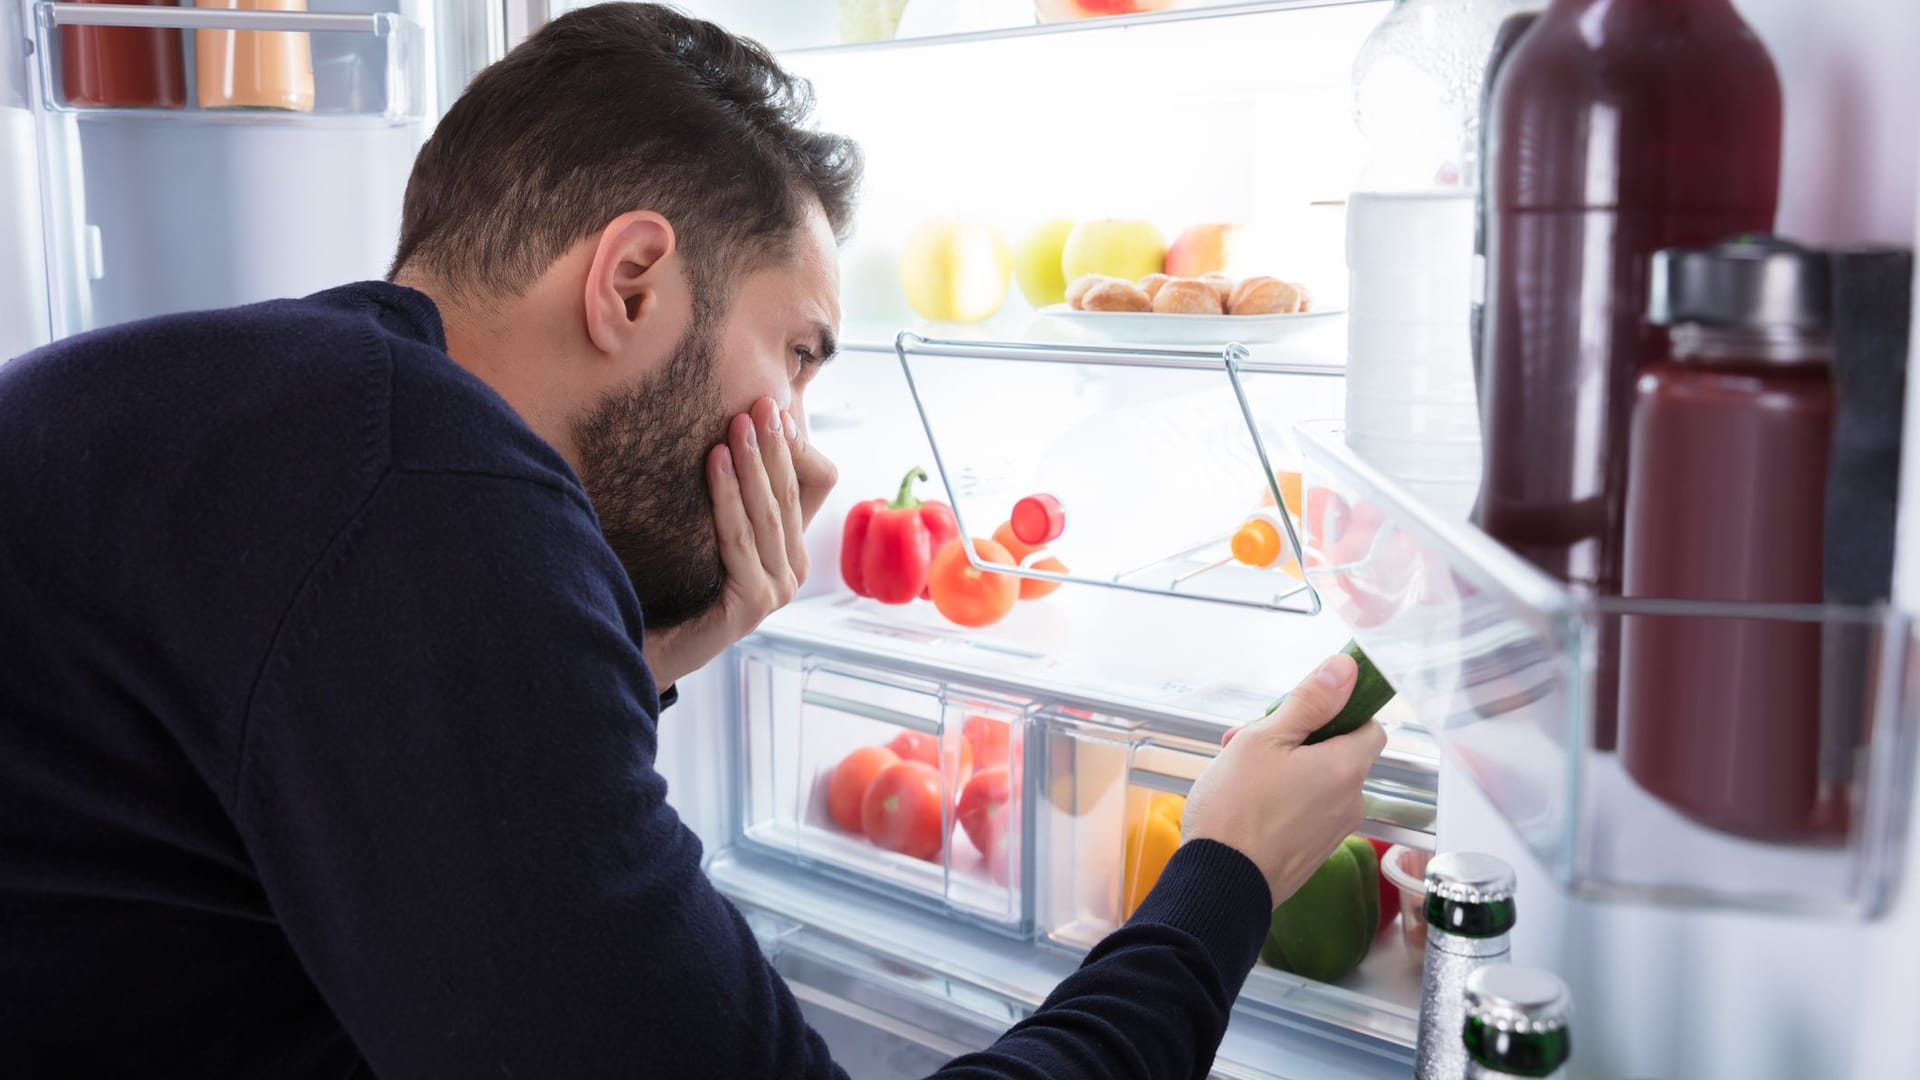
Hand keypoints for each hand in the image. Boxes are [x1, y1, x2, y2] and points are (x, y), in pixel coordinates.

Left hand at [642, 398, 836, 688]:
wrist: (648, 648)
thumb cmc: (675, 587)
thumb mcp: (710, 532)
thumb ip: (729, 498)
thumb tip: (728, 433)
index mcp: (789, 553)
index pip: (805, 490)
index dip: (793, 450)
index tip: (775, 409)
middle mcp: (791, 572)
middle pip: (787, 496)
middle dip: (774, 446)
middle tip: (762, 401)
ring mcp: (777, 591)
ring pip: (767, 513)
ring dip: (753, 462)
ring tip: (739, 422)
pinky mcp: (753, 605)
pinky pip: (738, 539)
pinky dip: (726, 496)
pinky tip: (715, 460)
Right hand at [1180, 653, 1388, 907]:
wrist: (1219, 884)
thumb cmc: (1235, 809)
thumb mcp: (1264, 738)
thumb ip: (1309, 701)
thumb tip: (1345, 669)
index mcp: (1346, 768)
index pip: (1371, 727)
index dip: (1340, 714)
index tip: (1303, 713)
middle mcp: (1351, 802)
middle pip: (1339, 755)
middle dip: (1299, 742)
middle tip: (1250, 741)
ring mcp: (1333, 832)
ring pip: (1319, 785)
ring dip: (1287, 771)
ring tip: (1238, 774)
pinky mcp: (1313, 855)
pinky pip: (1308, 814)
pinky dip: (1285, 802)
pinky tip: (1245, 804)